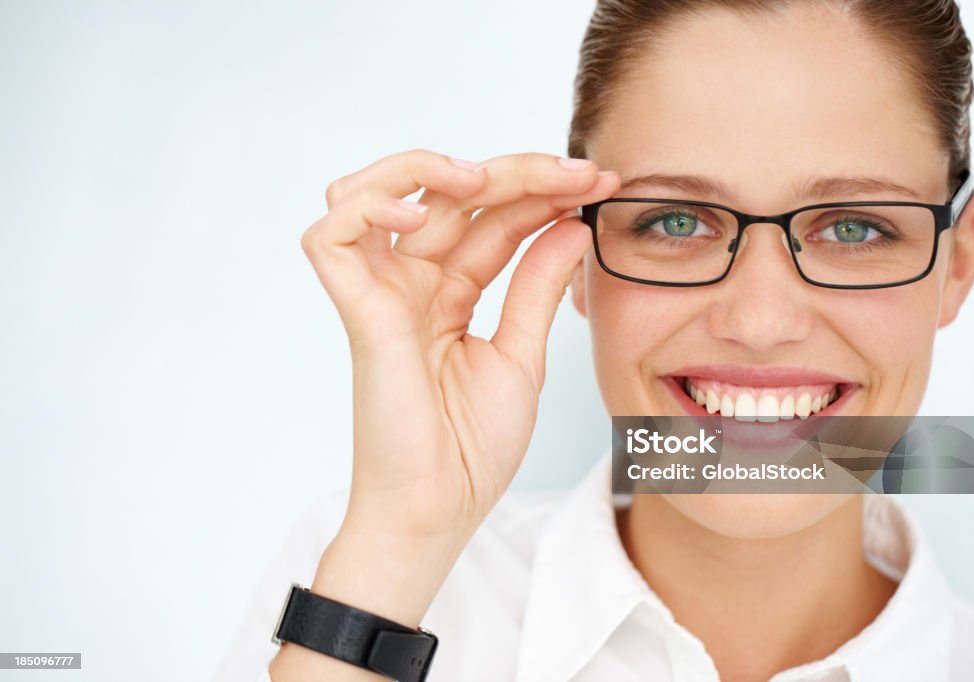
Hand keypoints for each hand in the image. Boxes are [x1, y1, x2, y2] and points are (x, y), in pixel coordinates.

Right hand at [301, 150, 618, 542]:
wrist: (443, 506)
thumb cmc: (473, 446)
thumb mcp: (522, 353)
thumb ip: (537, 286)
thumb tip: (569, 226)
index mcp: (447, 292)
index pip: (491, 218)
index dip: (542, 192)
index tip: (600, 184)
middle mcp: (409, 283)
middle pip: (448, 194)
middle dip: (516, 172)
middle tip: (578, 172)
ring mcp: (379, 293)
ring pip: (373, 192)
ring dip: (428, 168)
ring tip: (486, 181)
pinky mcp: (357, 313)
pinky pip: (331, 237)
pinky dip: (367, 209)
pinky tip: (422, 215)